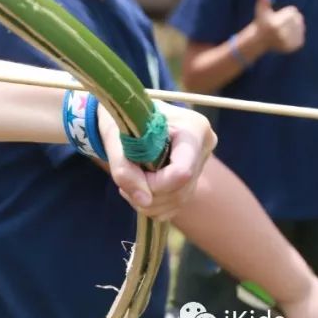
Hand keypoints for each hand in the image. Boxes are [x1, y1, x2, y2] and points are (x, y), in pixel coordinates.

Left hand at [99, 101, 215, 219]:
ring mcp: (201, 162)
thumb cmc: (119, 118)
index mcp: (193, 127)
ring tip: (128, 181)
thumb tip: (143, 201)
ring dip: (147, 201)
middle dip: (147, 193)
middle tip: (124, 178)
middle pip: (180, 190)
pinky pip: (175, 205)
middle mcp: (204, 145)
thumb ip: (124, 169)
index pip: (182, 172)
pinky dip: (153, 204)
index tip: (131, 174)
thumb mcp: (114, 138)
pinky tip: (139, 187)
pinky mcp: (193, 177)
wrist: (125, 112)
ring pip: (178, 200)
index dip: (155, 183)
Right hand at [254, 0, 304, 53]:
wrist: (260, 40)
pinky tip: (287, 37)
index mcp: (275, 24)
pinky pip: (302, 36)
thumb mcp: (261, 9)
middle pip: (298, 19)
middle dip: (290, 19)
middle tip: (280, 24)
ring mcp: (289, 41)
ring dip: (294, 27)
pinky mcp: (294, 46)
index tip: (277, 18)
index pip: (293, 11)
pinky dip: (296, 35)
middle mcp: (282, 34)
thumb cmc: (262, 22)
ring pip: (301, 27)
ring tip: (283, 30)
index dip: (285, 12)